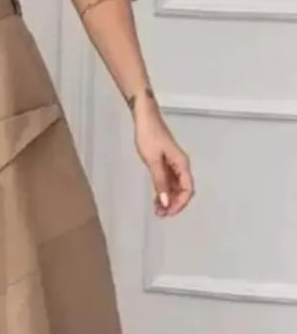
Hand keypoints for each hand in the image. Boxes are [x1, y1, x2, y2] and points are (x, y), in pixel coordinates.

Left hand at [133, 98, 194, 216]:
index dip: (180, 203)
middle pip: (183, 191)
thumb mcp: (153, 161)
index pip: (188, 189)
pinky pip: (168, 182)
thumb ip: (160, 182)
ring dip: (168, 200)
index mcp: (182, 164)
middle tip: (160, 215)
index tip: (168, 212)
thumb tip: (165, 201)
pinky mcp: (165, 163)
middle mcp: (181, 166)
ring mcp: (173, 165)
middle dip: (174, 204)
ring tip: (157, 210)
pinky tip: (156, 199)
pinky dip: (163, 192)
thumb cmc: (149, 136)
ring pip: (175, 188)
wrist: (144, 118)